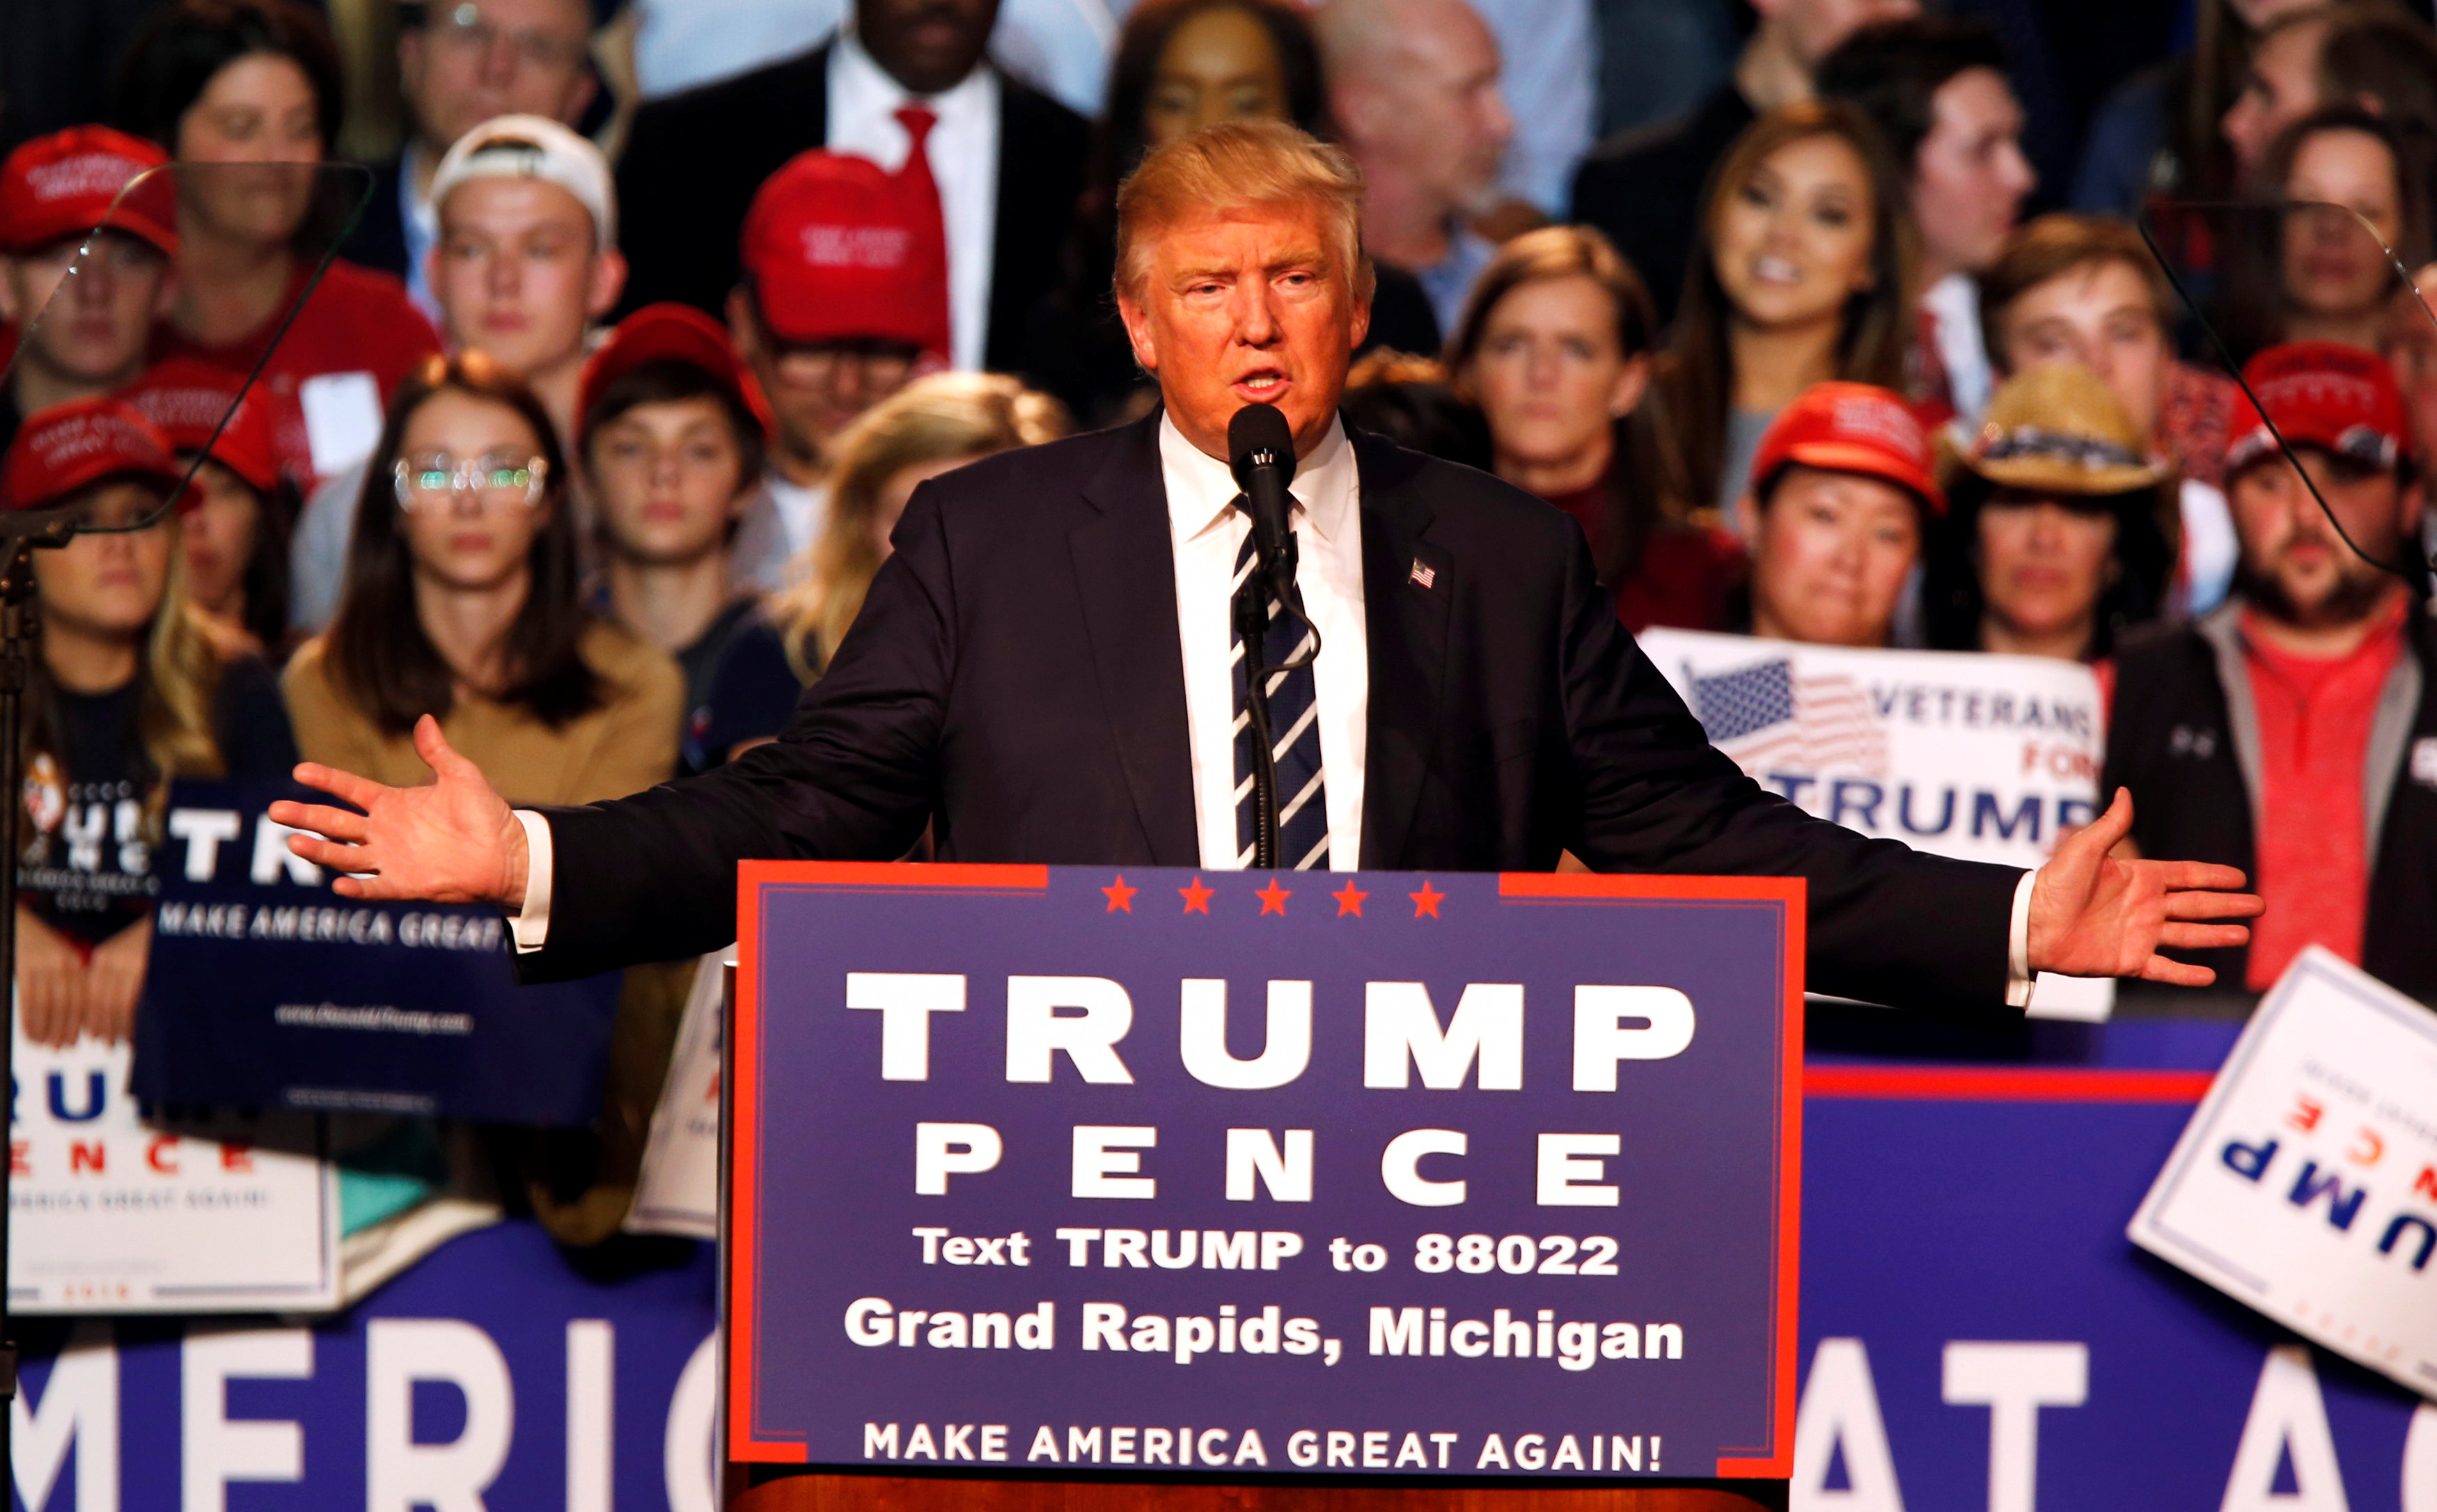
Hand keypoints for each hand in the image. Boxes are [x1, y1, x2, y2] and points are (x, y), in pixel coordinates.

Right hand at [15, 909, 83, 1047]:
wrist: (19, 921)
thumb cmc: (40, 945)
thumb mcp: (60, 959)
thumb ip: (68, 981)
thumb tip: (76, 1016)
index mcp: (75, 962)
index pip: (83, 997)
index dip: (83, 1020)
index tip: (82, 1039)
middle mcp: (63, 963)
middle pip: (68, 1003)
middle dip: (66, 1029)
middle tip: (62, 1048)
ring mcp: (44, 965)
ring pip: (48, 1004)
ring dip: (46, 1028)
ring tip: (44, 1045)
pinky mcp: (25, 966)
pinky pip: (28, 998)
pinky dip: (30, 1019)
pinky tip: (30, 1033)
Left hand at [79, 919, 149, 1044]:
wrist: (178, 918)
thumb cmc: (154, 940)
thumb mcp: (128, 955)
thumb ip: (116, 977)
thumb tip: (105, 1011)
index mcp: (104, 957)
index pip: (91, 994)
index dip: (93, 1017)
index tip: (94, 1034)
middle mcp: (113, 960)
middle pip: (103, 1002)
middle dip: (105, 1026)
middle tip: (108, 1043)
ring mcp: (131, 963)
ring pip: (119, 1004)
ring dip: (121, 1026)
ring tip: (125, 1041)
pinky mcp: (149, 968)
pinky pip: (139, 1001)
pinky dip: (137, 1019)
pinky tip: (139, 1029)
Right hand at [268, 715, 528, 905]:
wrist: (508, 854)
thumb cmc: (486, 815)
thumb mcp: (462, 776)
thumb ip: (437, 752)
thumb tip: (425, 718)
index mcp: (393, 804)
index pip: (349, 790)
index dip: (325, 780)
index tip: (299, 771)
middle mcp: (384, 832)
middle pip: (335, 823)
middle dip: (305, 816)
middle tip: (274, 811)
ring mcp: (391, 859)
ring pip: (345, 855)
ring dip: (319, 851)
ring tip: (293, 842)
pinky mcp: (405, 885)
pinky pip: (375, 887)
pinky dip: (357, 887)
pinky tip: (339, 884)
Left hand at [2027, 789, 2262, 985]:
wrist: (2032, 922)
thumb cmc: (2055, 883)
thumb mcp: (2084, 848)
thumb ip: (2111, 825)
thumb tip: (2124, 791)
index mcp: (2139, 878)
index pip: (2186, 875)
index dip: (2214, 876)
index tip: (2241, 877)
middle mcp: (2145, 906)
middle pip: (2196, 905)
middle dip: (2227, 906)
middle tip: (2259, 906)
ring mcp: (2139, 934)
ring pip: (2188, 936)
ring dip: (2216, 936)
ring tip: (2244, 935)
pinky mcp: (2128, 960)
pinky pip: (2164, 968)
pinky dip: (2185, 974)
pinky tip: (2209, 975)